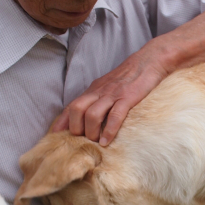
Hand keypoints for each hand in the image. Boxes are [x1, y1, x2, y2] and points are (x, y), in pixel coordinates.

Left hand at [51, 43, 170, 145]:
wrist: (149, 61)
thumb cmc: (129, 78)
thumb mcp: (108, 87)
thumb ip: (98, 100)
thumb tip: (90, 118)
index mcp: (93, 90)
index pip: (71, 106)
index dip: (62, 122)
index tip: (55, 136)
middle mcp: (99, 92)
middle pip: (76, 109)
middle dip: (75, 128)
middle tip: (82, 141)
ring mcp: (112, 94)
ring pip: (92, 114)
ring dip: (91, 132)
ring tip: (95, 143)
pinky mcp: (127, 98)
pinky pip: (114, 116)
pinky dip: (109, 130)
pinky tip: (107, 141)